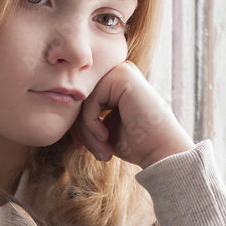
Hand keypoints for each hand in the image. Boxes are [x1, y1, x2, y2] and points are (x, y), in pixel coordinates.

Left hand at [69, 61, 194, 168]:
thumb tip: (62, 115)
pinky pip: (90, 101)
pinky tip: (106, 138)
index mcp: (116, 82)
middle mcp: (119, 72)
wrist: (162, 152)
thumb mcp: (104, 129)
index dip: (79, 126)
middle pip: (81, 99)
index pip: (84, 100)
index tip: (82, 148)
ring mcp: (121, 71)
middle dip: (82, 130)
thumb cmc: (137, 144)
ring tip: (102, 151)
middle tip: (96, 153)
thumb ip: (87, 117)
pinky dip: (91, 124)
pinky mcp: (122, 77)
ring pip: (84, 101)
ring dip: (87, 131)